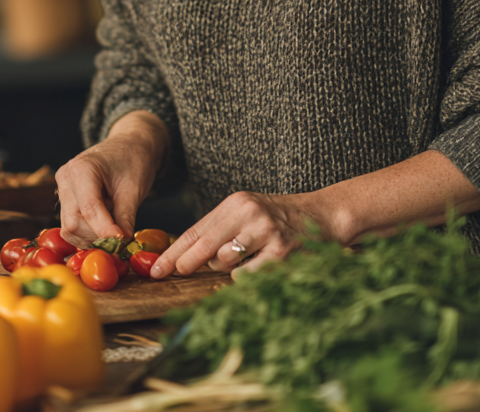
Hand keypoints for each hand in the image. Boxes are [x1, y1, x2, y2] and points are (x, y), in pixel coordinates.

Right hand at [55, 111, 167, 246]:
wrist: (131, 144)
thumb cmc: (134, 160)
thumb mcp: (134, 189)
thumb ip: (125, 218)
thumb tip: (120, 244)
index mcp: (82, 169)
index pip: (89, 209)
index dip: (105, 230)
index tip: (121, 243)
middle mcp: (66, 178)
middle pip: (74, 222)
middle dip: (98, 236)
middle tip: (121, 239)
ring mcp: (63, 188)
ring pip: (70, 227)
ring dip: (93, 237)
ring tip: (115, 228)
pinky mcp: (66, 198)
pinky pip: (71, 224)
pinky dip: (88, 232)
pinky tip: (106, 225)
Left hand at [150, 190, 332, 279]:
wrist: (324, 215)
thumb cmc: (280, 218)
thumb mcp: (248, 213)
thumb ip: (221, 229)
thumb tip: (187, 256)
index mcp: (237, 202)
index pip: (197, 229)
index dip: (174, 251)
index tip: (156, 268)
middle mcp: (249, 213)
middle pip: (204, 245)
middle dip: (185, 262)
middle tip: (173, 273)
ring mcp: (265, 232)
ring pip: (225, 262)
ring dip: (226, 268)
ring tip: (244, 257)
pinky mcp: (280, 252)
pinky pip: (247, 275)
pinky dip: (247, 276)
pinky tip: (259, 265)